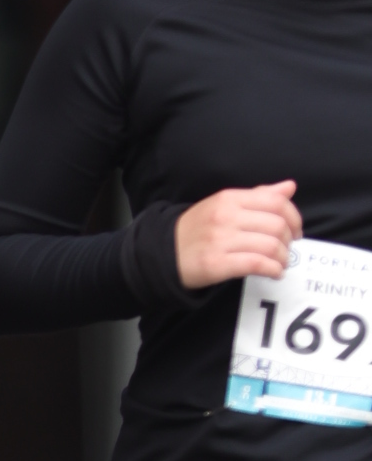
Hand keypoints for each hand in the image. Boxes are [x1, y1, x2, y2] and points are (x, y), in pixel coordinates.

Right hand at [175, 181, 300, 288]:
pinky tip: (274, 273)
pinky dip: (272, 269)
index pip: (276, 202)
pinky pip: (256, 264)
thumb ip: (258, 196)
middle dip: (289, 241)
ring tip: (281, 263)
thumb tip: (289, 187)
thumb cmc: (198, 230)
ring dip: (283, 258)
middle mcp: (225, 216)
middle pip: (277, 225)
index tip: (296, 231)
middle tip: (287, 250)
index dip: (294, 217)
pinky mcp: (216, 264)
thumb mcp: (224, 205)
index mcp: (229, 198)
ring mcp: (220, 240)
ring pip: (270, 246)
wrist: (163, 254)